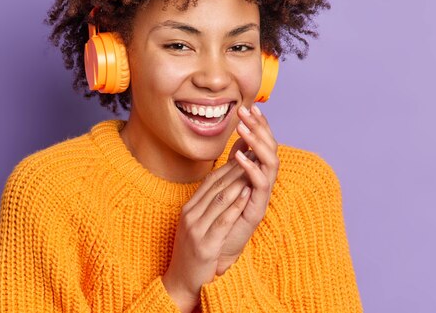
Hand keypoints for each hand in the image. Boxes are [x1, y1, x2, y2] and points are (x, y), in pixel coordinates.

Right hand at [162, 147, 256, 311]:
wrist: (182, 280)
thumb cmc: (195, 251)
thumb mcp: (199, 224)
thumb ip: (210, 205)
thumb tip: (228, 184)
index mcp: (189, 208)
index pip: (211, 180)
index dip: (230, 165)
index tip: (246, 154)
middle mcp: (191, 214)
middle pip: (216, 186)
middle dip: (237, 169)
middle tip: (254, 155)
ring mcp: (196, 229)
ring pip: (220, 199)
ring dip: (239, 183)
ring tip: (254, 170)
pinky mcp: (205, 244)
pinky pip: (222, 221)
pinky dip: (236, 206)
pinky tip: (247, 196)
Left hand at [216, 104, 279, 274]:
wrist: (215, 249)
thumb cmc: (220, 216)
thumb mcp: (227, 181)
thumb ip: (236, 161)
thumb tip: (241, 137)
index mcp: (256, 174)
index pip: (263, 143)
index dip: (259, 125)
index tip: (249, 107)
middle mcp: (263, 183)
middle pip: (270, 149)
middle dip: (259, 128)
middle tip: (246, 111)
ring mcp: (262, 195)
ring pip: (270, 163)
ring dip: (257, 143)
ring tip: (243, 128)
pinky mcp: (257, 209)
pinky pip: (260, 185)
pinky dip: (251, 167)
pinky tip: (239, 155)